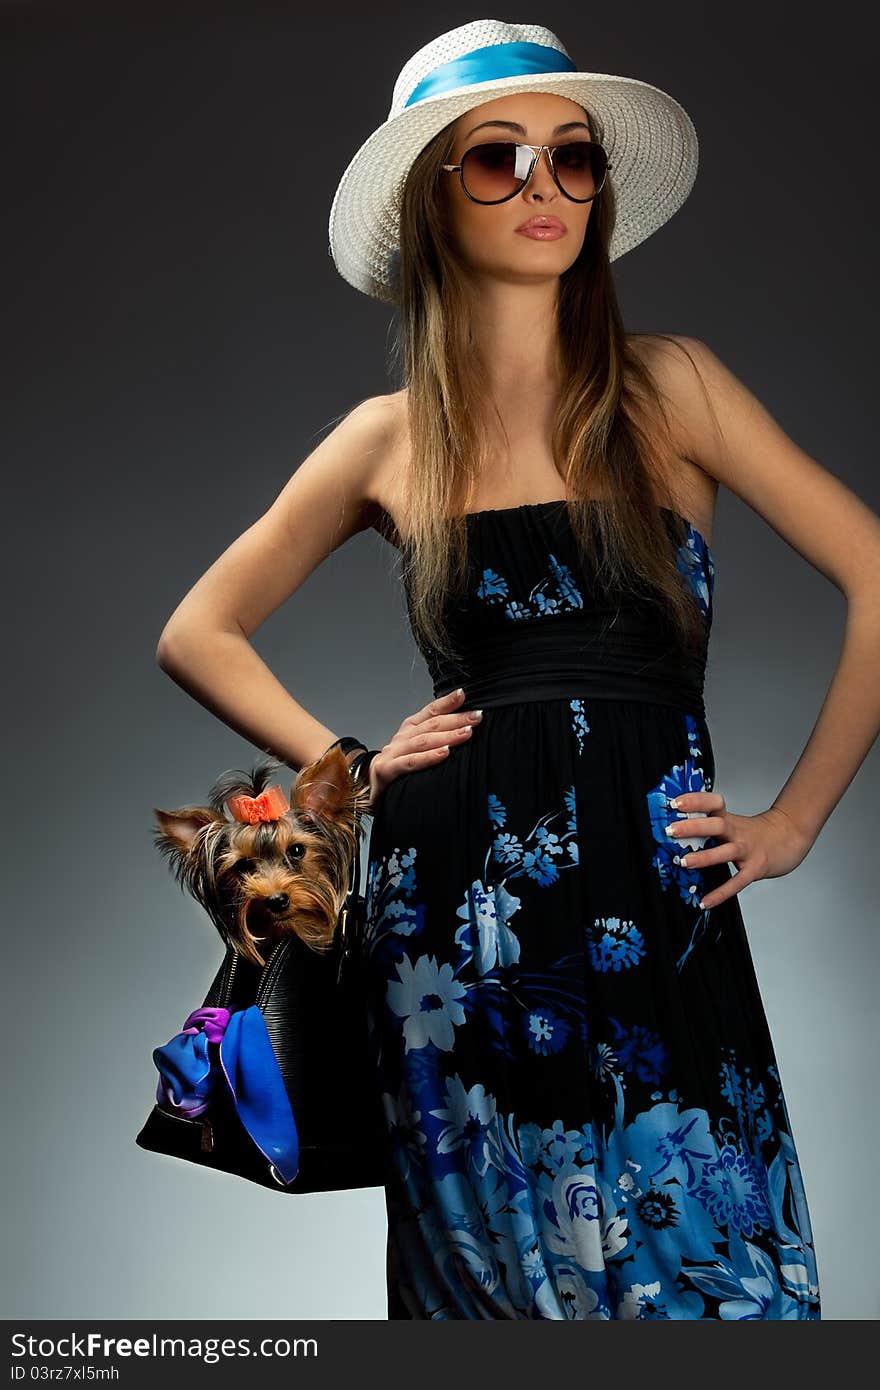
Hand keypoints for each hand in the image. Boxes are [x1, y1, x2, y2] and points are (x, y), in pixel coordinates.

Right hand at [366, 688, 482, 813]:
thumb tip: (466, 730)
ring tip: (467, 733)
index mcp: (409, 729)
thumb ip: (436, 740)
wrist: (367, 789)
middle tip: (476, 717)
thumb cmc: (398, 769)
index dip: (446, 702)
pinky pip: (410, 762)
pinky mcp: (386, 770)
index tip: (463, 694)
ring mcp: (393, 753)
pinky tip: (444, 754)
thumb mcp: (417, 750)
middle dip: (455, 719)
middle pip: (431, 725)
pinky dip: (428, 757)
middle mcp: (401, 738)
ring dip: (447, 736)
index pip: (430, 711)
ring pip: (423, 741)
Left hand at [665, 792, 813, 910]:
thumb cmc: (758, 832)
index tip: (675, 803)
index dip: (696, 801)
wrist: (791, 836)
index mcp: (730, 820)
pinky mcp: (756, 869)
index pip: (713, 803)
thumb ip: (712, 825)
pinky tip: (705, 902)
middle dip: (693, 827)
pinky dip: (720, 893)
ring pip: (725, 852)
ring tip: (683, 862)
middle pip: (717, 825)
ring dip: (703, 857)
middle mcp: (738, 833)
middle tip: (671, 830)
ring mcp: (748, 851)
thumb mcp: (735, 823)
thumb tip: (679, 830)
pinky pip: (737, 882)